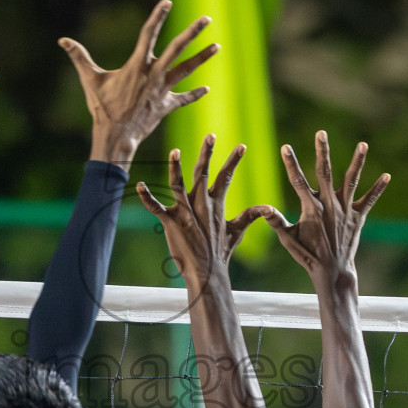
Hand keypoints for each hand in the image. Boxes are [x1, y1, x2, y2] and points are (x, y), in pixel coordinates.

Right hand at [61, 0, 217, 171]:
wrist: (116, 136)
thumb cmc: (102, 108)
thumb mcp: (90, 80)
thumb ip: (78, 57)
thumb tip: (62, 40)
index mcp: (137, 65)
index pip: (148, 34)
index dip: (157, 17)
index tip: (167, 2)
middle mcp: (153, 75)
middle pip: (177, 49)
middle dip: (192, 33)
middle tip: (207, 19)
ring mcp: (162, 91)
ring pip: (186, 71)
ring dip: (202, 58)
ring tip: (217, 46)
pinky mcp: (166, 106)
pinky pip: (183, 98)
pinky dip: (194, 94)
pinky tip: (206, 88)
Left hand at [137, 136, 272, 287]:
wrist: (207, 273)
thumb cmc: (221, 253)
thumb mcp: (237, 231)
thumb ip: (250, 216)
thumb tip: (269, 207)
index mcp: (216, 205)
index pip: (226, 177)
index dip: (233, 160)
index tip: (241, 146)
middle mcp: (201, 205)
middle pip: (203, 173)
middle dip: (207, 153)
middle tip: (211, 134)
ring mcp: (185, 213)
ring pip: (179, 184)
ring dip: (176, 167)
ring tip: (175, 151)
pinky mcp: (171, 222)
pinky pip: (155, 207)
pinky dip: (147, 197)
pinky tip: (139, 185)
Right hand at [264, 132, 389, 288]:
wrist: (333, 271)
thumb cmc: (308, 255)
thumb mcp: (288, 239)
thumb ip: (276, 222)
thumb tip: (262, 208)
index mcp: (311, 209)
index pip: (298, 181)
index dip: (291, 163)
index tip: (285, 147)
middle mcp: (329, 205)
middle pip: (326, 173)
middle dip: (322, 151)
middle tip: (321, 132)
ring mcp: (346, 210)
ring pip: (352, 181)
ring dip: (357, 162)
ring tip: (363, 144)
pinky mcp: (358, 218)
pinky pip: (369, 200)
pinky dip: (378, 189)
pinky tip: (387, 176)